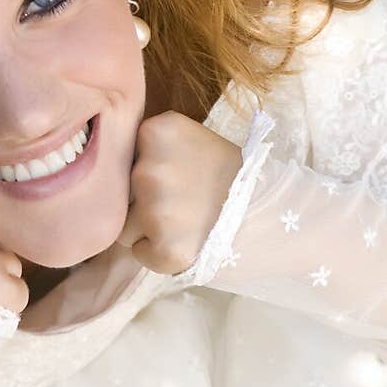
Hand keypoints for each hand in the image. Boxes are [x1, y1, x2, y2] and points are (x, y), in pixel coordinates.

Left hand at [115, 112, 242, 273]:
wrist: (276, 216)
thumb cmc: (234, 179)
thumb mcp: (196, 142)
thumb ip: (156, 148)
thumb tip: (110, 169)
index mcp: (157, 131)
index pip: (121, 157)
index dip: (144, 172)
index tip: (176, 177)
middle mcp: (149, 167)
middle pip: (120, 194)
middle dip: (143, 203)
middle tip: (185, 203)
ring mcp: (156, 210)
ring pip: (125, 227)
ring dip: (149, 231)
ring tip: (188, 224)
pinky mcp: (166, 250)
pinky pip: (140, 254)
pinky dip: (159, 255)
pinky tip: (189, 243)